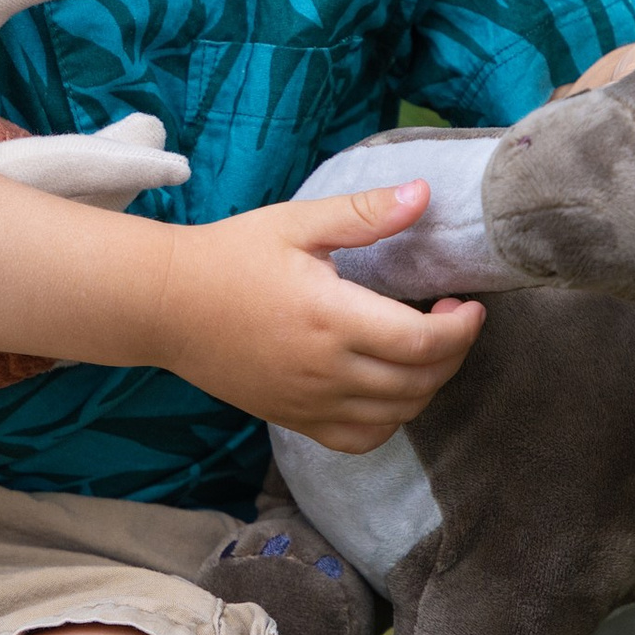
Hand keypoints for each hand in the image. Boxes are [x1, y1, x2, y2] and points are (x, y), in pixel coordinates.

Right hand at [150, 182, 480, 450]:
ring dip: (428, 386)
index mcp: (331, 316)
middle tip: (453, 320)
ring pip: (398, 415)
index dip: (462, 328)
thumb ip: (365, 212)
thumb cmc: (230, 256)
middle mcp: (325, 369)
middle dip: (454, 354)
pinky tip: (390, 388)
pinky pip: (361, 439)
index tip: (469, 305)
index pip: (424, 341)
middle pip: (420, 382)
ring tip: (426, 350)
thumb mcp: (297, 223)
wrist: (166, 305)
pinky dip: (391, 421)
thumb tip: (424, 194)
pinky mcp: (295, 420)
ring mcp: (309, 402)